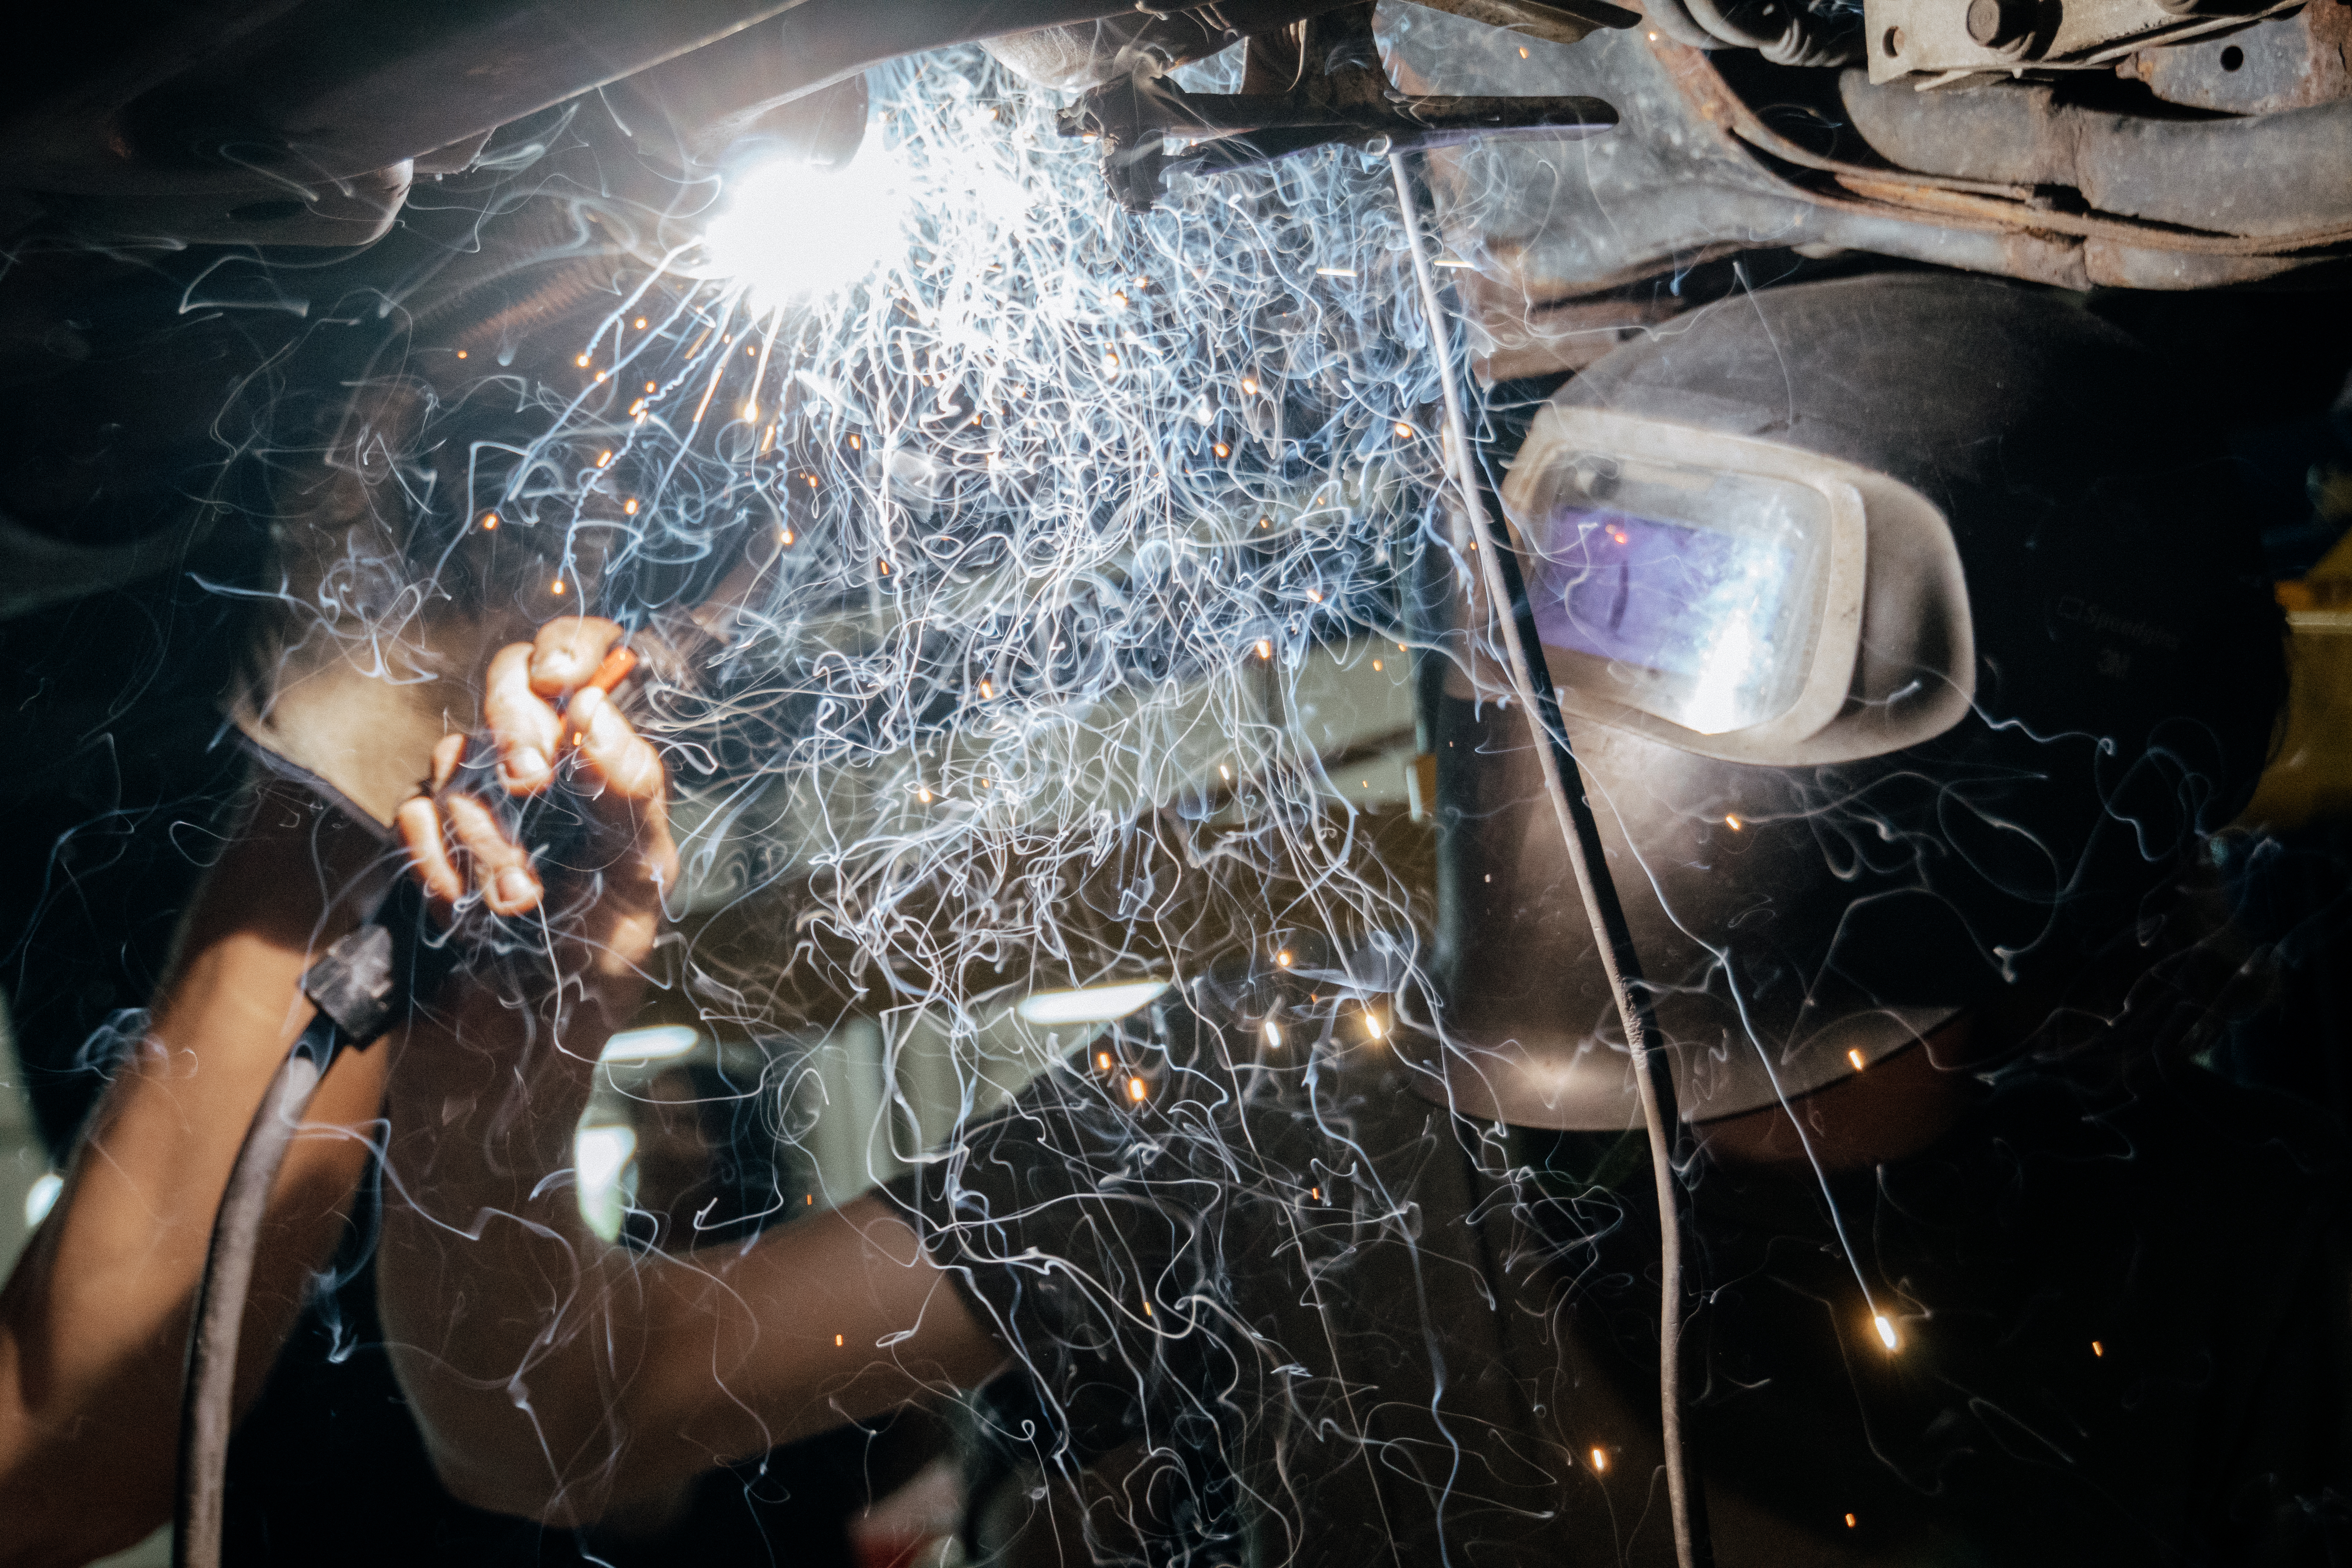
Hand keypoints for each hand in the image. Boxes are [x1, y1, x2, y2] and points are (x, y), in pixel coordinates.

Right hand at [395, 617, 677, 963]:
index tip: (562, 683)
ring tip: (520, 901)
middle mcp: (534, 759)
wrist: (534, 1033)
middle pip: (504, 683)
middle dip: (515, 727)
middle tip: (530, 783)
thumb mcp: (643, 874)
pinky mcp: (424, 837)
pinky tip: (465, 909)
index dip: (566, 647)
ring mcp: (474, 793)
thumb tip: (594, 709)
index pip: (578, 655)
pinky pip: (413, 814)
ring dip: (487, 838)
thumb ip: (631, 791)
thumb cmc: (601, 952)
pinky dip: (439, 862)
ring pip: (457, 762)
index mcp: (598, 755)